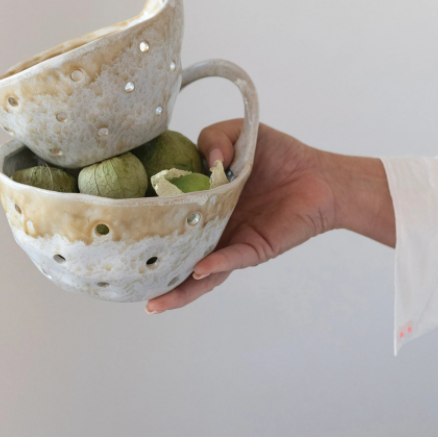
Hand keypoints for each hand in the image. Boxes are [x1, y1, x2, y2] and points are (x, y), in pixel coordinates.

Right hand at [145, 120, 394, 312]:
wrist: (318, 175)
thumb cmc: (277, 156)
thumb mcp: (238, 135)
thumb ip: (214, 139)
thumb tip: (208, 164)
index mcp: (201, 203)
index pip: (168, 218)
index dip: (146, 224)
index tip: (119, 231)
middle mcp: (212, 228)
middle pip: (178, 254)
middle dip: (155, 274)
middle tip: (128, 284)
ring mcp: (232, 242)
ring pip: (202, 273)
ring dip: (179, 289)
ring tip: (156, 302)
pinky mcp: (256, 248)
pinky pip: (233, 259)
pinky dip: (216, 265)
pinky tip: (198, 271)